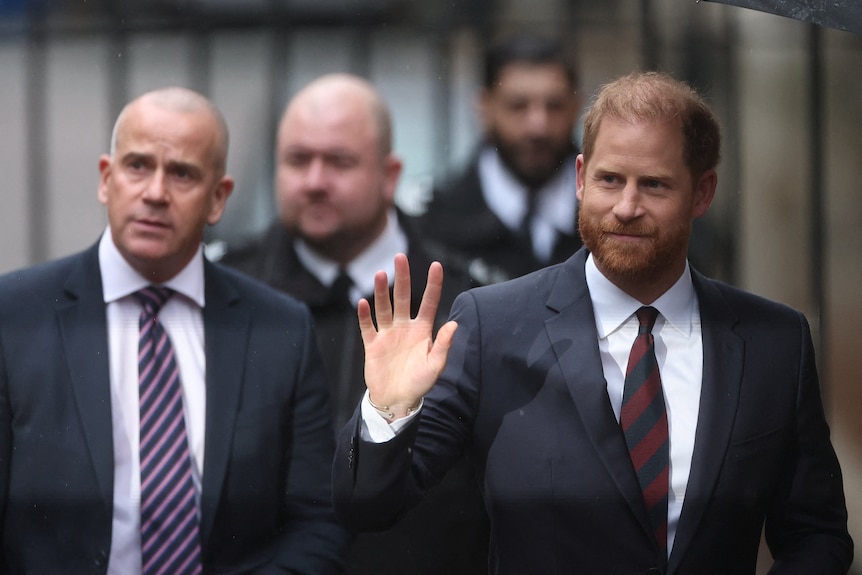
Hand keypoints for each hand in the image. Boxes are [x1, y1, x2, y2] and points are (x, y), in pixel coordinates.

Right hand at [358, 253, 457, 419]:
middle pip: (402, 297)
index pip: (428, 302)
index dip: (432, 284)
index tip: (435, 265)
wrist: (397, 401)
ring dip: (381, 291)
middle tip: (400, 257)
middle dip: (402, 278)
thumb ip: (443, 344)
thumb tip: (454, 323)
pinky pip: (367, 326)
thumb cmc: (419, 384)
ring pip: (384, 307)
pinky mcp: (372, 344)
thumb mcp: (435, 366)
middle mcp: (404, 327)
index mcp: (422, 330)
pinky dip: (365, 315)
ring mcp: (387, 334)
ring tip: (379, 274)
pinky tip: (363, 303)